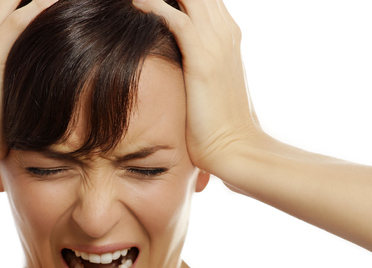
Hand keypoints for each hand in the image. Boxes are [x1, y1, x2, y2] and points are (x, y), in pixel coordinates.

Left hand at [132, 0, 265, 172]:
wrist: (236, 149)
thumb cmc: (221, 126)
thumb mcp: (212, 86)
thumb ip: (198, 66)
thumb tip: (178, 69)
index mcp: (227, 36)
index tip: (149, 1)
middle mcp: (224, 33)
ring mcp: (216, 44)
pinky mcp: (203, 60)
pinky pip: (178, 20)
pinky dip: (155, 7)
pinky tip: (136, 3)